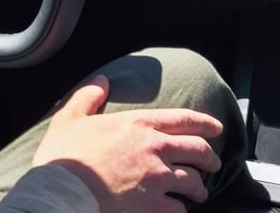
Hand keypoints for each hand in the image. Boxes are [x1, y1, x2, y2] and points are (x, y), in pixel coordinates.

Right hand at [32, 74, 222, 212]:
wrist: (62, 193)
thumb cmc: (64, 156)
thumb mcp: (70, 118)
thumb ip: (88, 96)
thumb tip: (101, 80)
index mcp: (139, 124)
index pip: (184, 119)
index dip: (205, 123)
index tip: (217, 128)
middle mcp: (155, 149)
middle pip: (199, 151)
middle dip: (210, 157)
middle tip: (213, 163)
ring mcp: (158, 179)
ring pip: (194, 183)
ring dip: (199, 188)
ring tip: (198, 193)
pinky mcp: (154, 207)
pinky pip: (180, 210)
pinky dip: (181, 210)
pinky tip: (176, 210)